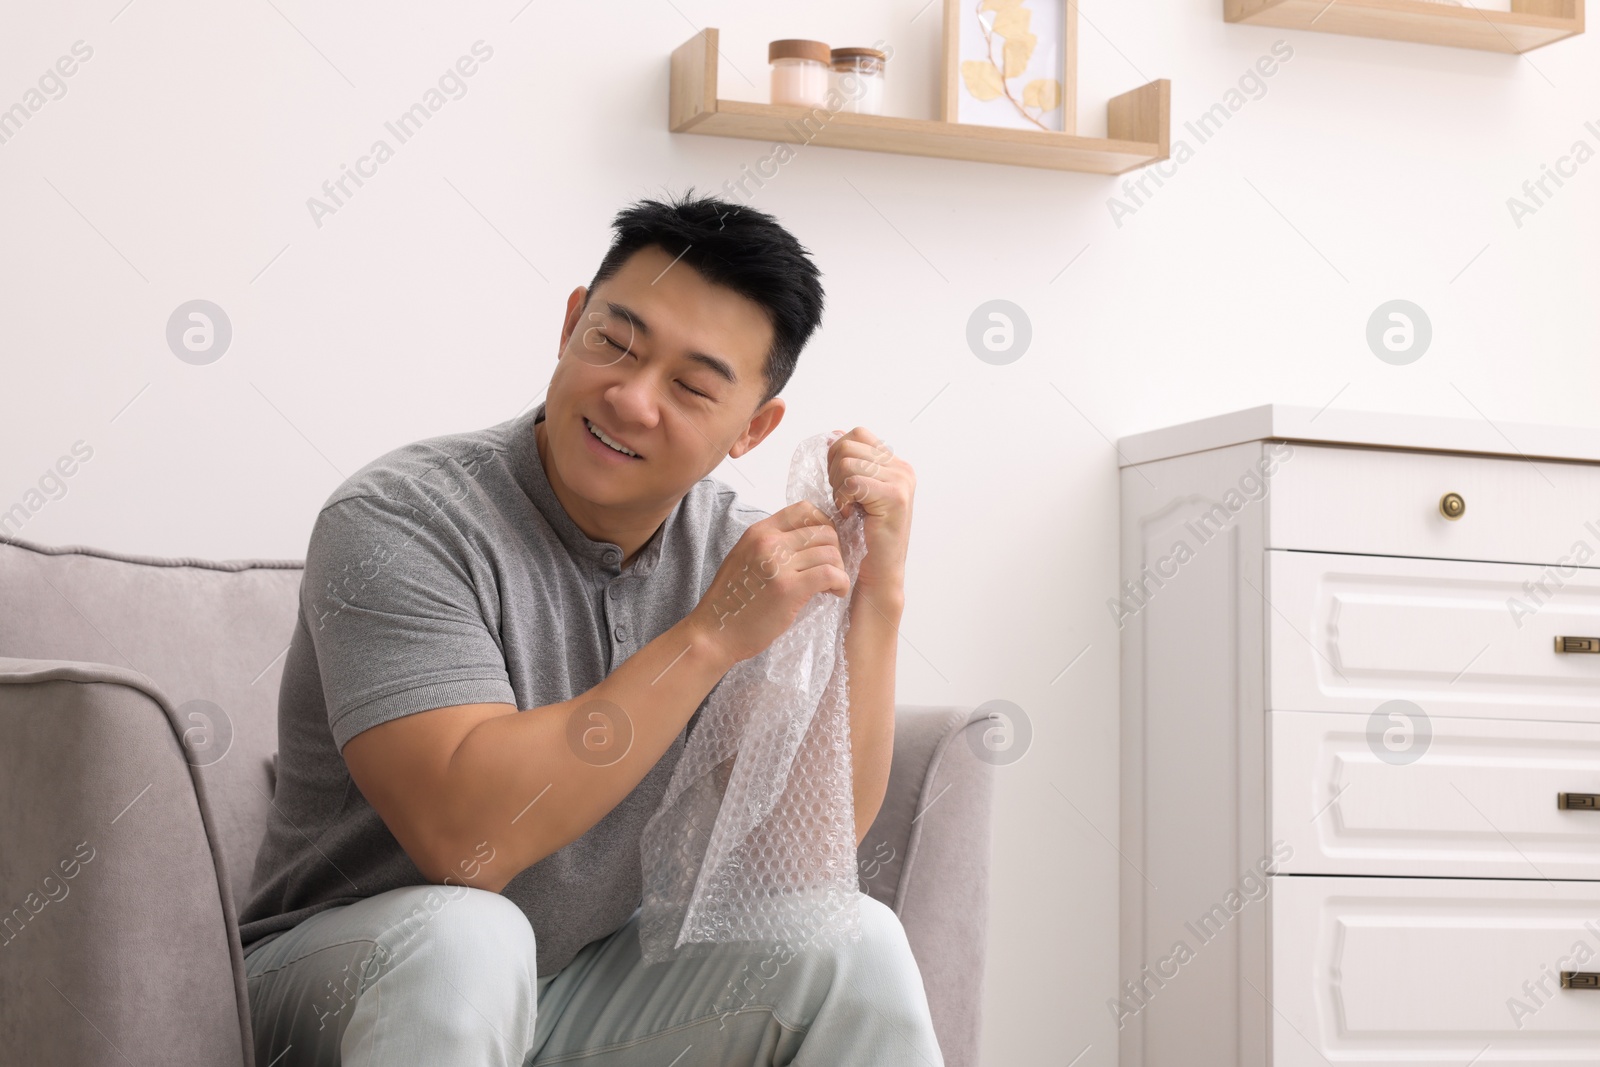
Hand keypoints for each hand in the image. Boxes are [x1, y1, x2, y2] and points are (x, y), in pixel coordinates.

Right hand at [689, 501, 849, 664]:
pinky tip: (835, 593)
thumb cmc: (731, 601)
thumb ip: (770, 546)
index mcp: (758, 531)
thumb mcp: (744, 558)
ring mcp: (779, 564)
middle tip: (830, 570)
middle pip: (823, 530)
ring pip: (830, 552)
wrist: (715, 632)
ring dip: (839, 569)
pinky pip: (831, 574)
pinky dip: (841, 583)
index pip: (804, 509)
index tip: (824, 546)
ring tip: (832, 585)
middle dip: (835, 550)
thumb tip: (804, 543)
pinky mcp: (790, 588)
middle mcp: (769, 542)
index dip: (823, 525)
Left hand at [828, 427, 913, 594]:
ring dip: (838, 487)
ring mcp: (901, 481)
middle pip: (849, 444)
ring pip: (847, 462)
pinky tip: (851, 514)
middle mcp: (903, 469)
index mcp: (895, 464)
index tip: (840, 484)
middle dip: (834, 470)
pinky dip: (843, 498)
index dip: (837, 455)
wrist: (880, 570)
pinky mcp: (894, 496)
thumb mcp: (856, 493)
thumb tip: (834, 435)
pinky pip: (852, 481)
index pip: (857, 434)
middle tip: (843, 498)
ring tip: (849, 507)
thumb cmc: (865, 536)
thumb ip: (851, 463)